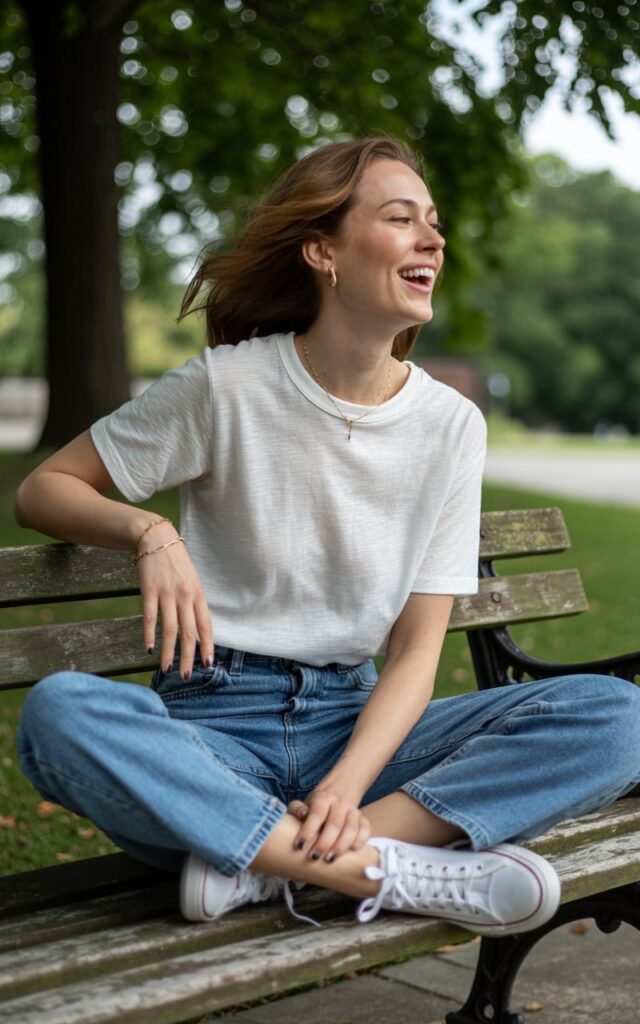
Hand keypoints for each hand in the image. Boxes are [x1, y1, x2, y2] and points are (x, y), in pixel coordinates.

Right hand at [136, 522, 212, 677]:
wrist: (157, 539)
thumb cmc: (176, 563)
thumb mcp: (192, 581)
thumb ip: (194, 604)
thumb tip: (197, 631)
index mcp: (198, 594)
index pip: (205, 625)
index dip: (207, 646)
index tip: (208, 665)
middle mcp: (185, 595)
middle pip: (189, 632)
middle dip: (188, 657)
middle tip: (185, 676)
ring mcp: (167, 593)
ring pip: (170, 629)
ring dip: (169, 652)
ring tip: (167, 669)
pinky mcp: (149, 590)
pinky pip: (150, 617)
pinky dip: (149, 635)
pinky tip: (149, 649)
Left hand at [288, 788, 370, 862]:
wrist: (339, 791)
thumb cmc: (316, 805)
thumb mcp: (304, 803)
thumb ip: (298, 809)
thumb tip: (302, 815)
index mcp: (323, 798)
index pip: (317, 814)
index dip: (308, 830)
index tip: (299, 846)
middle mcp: (340, 803)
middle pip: (335, 823)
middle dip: (325, 842)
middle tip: (314, 857)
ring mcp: (353, 811)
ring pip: (351, 828)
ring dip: (341, 845)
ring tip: (330, 859)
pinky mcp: (363, 819)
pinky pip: (366, 829)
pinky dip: (360, 840)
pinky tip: (352, 851)